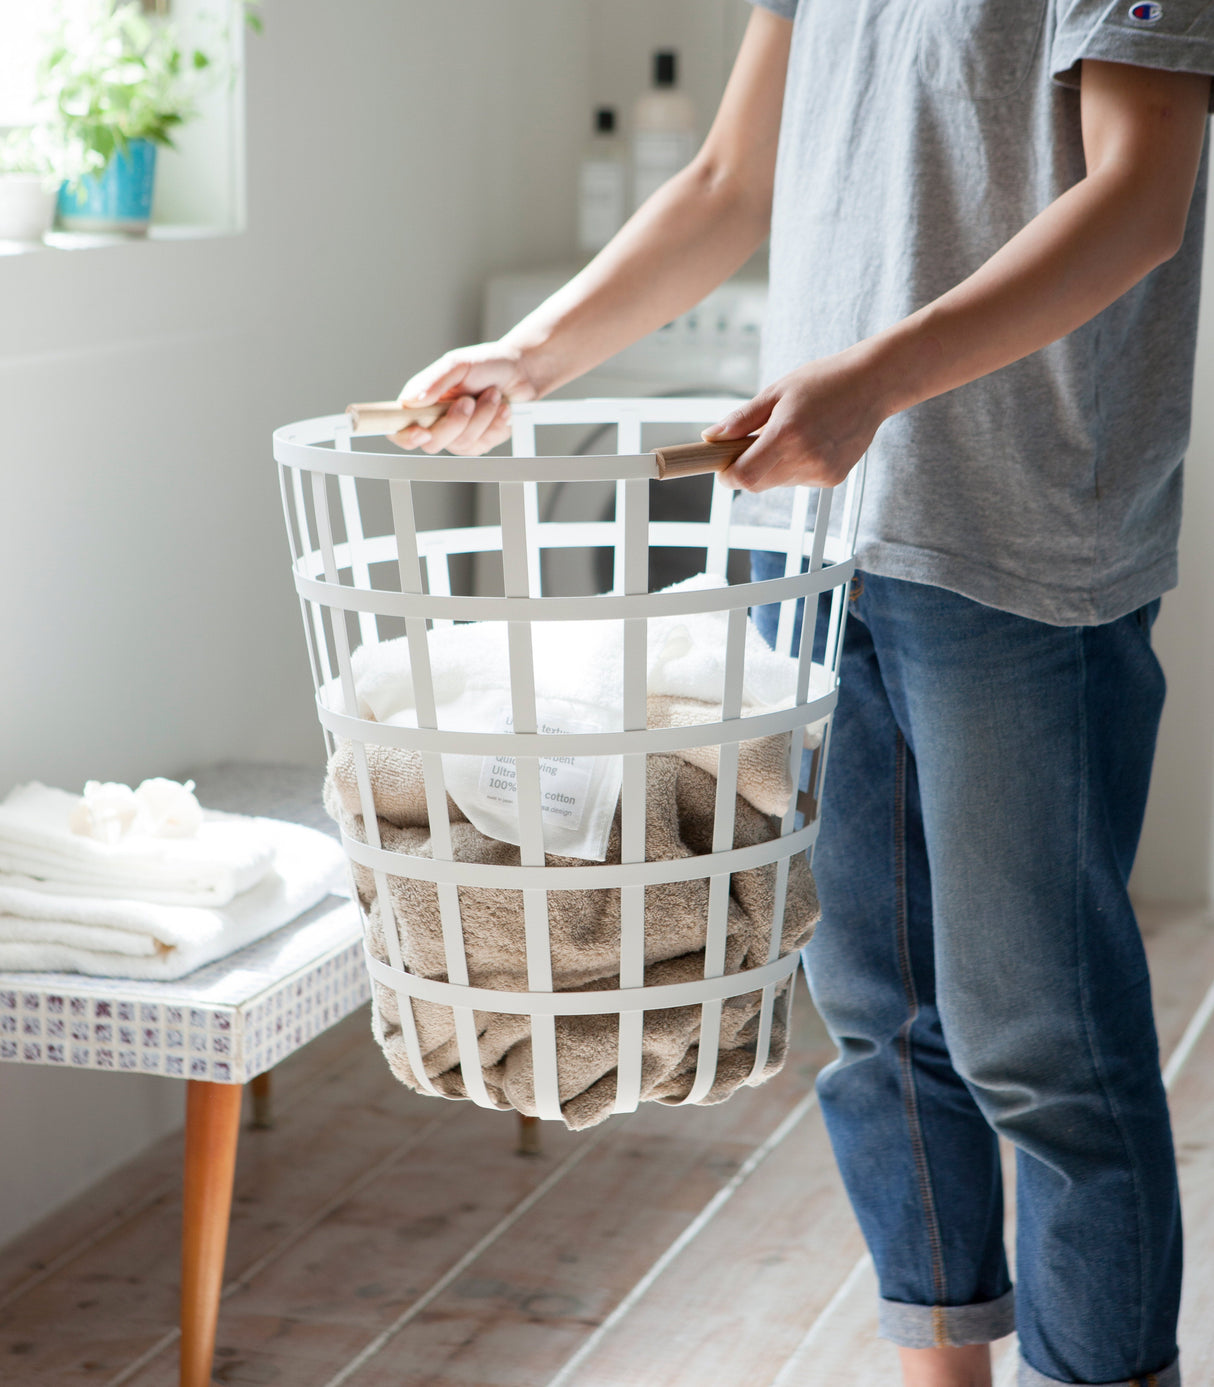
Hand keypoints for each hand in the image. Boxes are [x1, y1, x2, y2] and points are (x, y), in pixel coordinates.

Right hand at [391, 342, 539, 454]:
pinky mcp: (477, 442)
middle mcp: (436, 421)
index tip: (421, 431)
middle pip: (433, 442)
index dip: (406, 436)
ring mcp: (457, 435)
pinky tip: (501, 409)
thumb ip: (433, 382)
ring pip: (461, 444)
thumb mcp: (457, 364)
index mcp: (422, 401)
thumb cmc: (487, 364)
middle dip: (456, 422)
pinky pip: (482, 446)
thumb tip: (410, 401)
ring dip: (482, 418)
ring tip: (492, 396)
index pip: (399, 428)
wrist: (521, 372)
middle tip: (470, 400)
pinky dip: (495, 426)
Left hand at [703, 344, 891, 490]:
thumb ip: (742, 419)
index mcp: (786, 434)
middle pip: (758, 484)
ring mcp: (821, 471)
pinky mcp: (833, 478)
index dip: (728, 476)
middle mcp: (805, 457)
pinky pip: (800, 481)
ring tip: (793, 434)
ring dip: (773, 466)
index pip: (744, 476)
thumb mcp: (776, 392)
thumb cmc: (824, 382)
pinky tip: (812, 442)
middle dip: (748, 468)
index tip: (723, 466)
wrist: (873, 385)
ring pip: (778, 483)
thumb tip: (712, 436)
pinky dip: (795, 467)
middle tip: (756, 441)